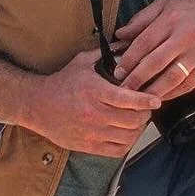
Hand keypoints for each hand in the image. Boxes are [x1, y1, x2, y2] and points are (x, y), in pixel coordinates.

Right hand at [19, 48, 161, 155]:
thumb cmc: (62, 82)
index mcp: (95, 91)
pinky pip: (117, 150)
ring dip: (137, 129)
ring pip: (128, 136)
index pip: (129, 99)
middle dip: (145, 114)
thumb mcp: (82, 62)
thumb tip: (128, 45)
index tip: (156, 99)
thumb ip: (106, 54)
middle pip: (133, 120)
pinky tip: (126, 133)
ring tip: (137, 120)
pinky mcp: (88, 146)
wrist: (37, 106)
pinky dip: (127, 143)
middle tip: (146, 108)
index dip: (146, 100)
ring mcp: (92, 132)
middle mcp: (95, 114)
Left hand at [112, 0, 194, 99]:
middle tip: (123, 89)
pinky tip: (160, 96)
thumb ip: (141, 19)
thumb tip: (119, 35)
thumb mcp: (165, 5)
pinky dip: (172, 93)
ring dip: (153, 90)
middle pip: (156, 62)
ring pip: (172, 77)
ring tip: (140, 98)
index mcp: (171, 19)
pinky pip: (188, 84)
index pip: (144, 42)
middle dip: (137, 78)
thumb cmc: (191, 10)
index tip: (117, 72)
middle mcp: (186, 36)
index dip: (128, 60)